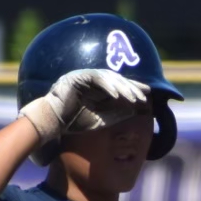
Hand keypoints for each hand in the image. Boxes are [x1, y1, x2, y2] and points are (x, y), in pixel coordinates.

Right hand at [20, 68, 149, 147]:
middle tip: (143, 97)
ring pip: (108, 77)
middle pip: (116, 79)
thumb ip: (117, 114)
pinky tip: (116, 94)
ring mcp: (84, 77)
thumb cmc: (74, 123)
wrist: (52, 124)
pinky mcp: (77, 77)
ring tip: (132, 98)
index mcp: (98, 89)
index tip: (147, 94)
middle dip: (131, 88)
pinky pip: (95, 78)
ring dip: (121, 87)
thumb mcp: (102, 120)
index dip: (133, 88)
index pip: (119, 85)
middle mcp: (92, 80)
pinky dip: (107, 85)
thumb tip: (136, 110)